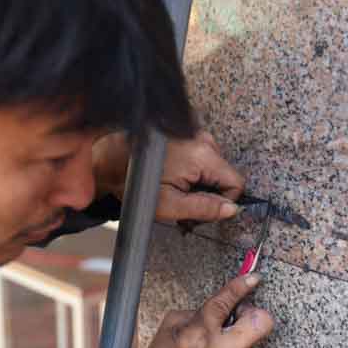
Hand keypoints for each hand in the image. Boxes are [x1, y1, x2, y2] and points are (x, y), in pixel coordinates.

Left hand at [93, 130, 245, 222]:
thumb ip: (205, 208)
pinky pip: (202, 159)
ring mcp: (195, 135)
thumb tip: (231, 210)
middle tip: (186, 208)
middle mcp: (203, 141)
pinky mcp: (186, 135)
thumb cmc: (136, 182)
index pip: (236, 182)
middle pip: (224, 176)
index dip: (224, 202)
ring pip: (213, 169)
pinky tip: (175, 180)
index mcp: (203, 156)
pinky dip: (192, 173)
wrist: (112, 161)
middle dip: (209, 195)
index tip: (204, 211)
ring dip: (199, 185)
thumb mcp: (171, 205)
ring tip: (177, 194)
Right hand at [138, 274, 273, 347]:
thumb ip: (198, 313)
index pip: (225, 302)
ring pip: (252, 340)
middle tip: (240, 313)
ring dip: (239, 336)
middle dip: (254, 312)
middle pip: (260, 322)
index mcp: (198, 333)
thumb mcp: (171, 327)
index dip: (242, 286)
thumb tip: (223, 306)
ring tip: (216, 345)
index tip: (253, 277)